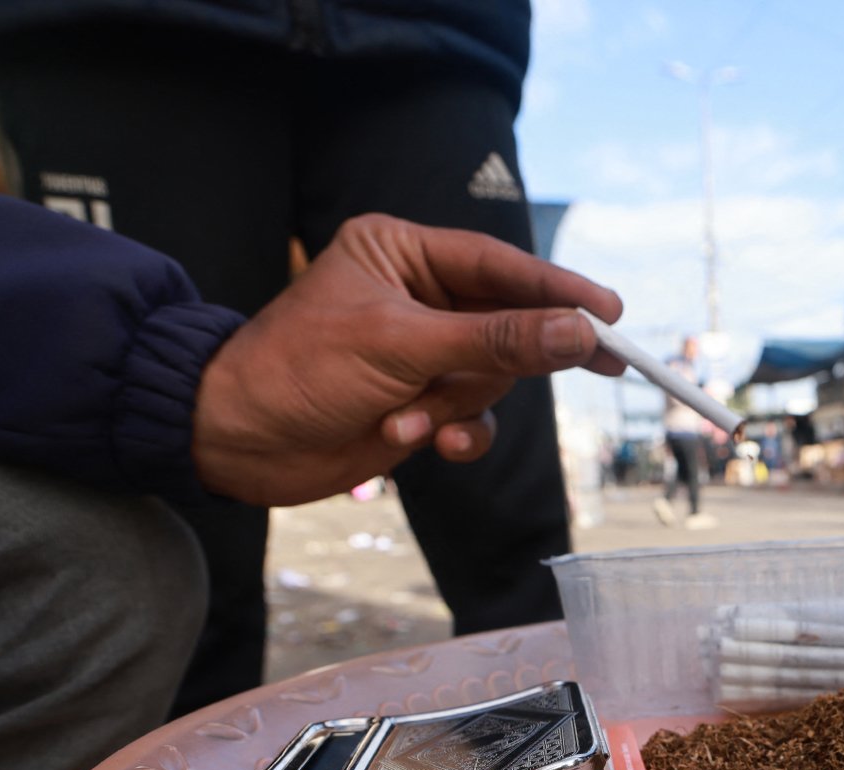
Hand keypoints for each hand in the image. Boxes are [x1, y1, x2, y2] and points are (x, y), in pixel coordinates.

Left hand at [193, 214, 622, 504]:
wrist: (234, 442)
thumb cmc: (297, 371)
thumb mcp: (402, 347)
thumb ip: (496, 340)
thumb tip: (577, 334)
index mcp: (401, 253)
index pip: (500, 265)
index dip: (558, 290)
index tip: (610, 315)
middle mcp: (415, 297)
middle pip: (507, 323)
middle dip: (506, 360)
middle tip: (599, 361)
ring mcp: (419, 353)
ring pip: (492, 378)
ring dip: (458, 406)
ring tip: (411, 419)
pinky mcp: (418, 401)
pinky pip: (472, 417)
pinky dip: (455, 432)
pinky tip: (419, 441)